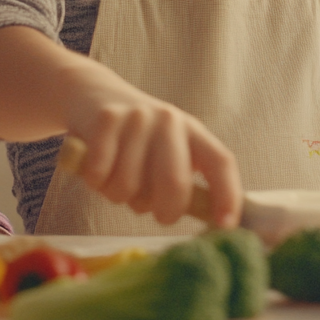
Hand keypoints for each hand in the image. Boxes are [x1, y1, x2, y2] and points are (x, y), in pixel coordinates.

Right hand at [61, 62, 242, 228]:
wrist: (91, 92)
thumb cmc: (135, 139)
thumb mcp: (167, 151)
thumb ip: (185, 181)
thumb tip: (210, 221)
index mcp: (193, 131)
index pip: (220, 162)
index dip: (228, 196)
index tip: (225, 226)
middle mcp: (170, 121)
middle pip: (175, 184)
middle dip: (165, 212)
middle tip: (154, 212)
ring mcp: (138, 118)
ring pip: (129, 187)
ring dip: (119, 196)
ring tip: (117, 179)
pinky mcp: (106, 119)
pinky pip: (99, 174)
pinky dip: (95, 182)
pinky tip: (97, 167)